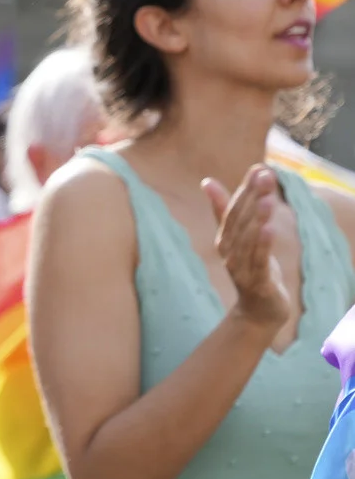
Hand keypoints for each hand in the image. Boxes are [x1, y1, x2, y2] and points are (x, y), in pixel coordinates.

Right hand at [203, 166, 289, 330]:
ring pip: (249, 239)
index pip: (234, 209)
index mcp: (224, 238)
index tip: (259, 169)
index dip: (246, 189)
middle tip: (266, 175)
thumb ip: (222, 210)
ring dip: (258, 218)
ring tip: (267, 198)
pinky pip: (258, 261)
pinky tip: (270, 228)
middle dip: (254, 197)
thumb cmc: (250, 269)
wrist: (259, 310)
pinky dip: (263, 245)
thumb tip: (207, 182)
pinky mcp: (257, 282)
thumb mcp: (238, 239)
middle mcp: (229, 251)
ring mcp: (241, 267)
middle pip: (241, 221)